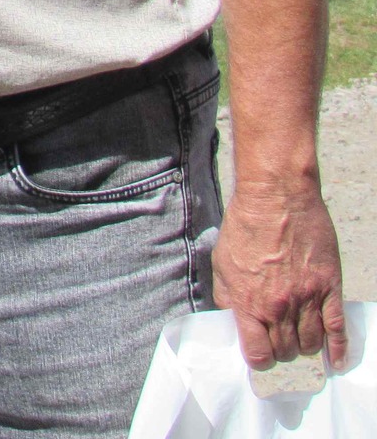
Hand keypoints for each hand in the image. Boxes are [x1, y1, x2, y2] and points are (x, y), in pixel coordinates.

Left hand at [212, 183, 348, 369]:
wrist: (277, 199)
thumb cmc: (245, 227)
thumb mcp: (222, 262)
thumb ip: (227, 296)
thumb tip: (231, 319)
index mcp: (248, 301)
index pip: (257, 353)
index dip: (259, 359)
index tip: (259, 354)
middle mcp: (278, 306)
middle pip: (286, 350)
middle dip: (281, 351)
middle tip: (279, 341)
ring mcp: (306, 298)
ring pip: (310, 344)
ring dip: (305, 347)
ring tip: (299, 339)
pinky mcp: (329, 288)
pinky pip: (337, 328)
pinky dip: (338, 348)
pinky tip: (335, 359)